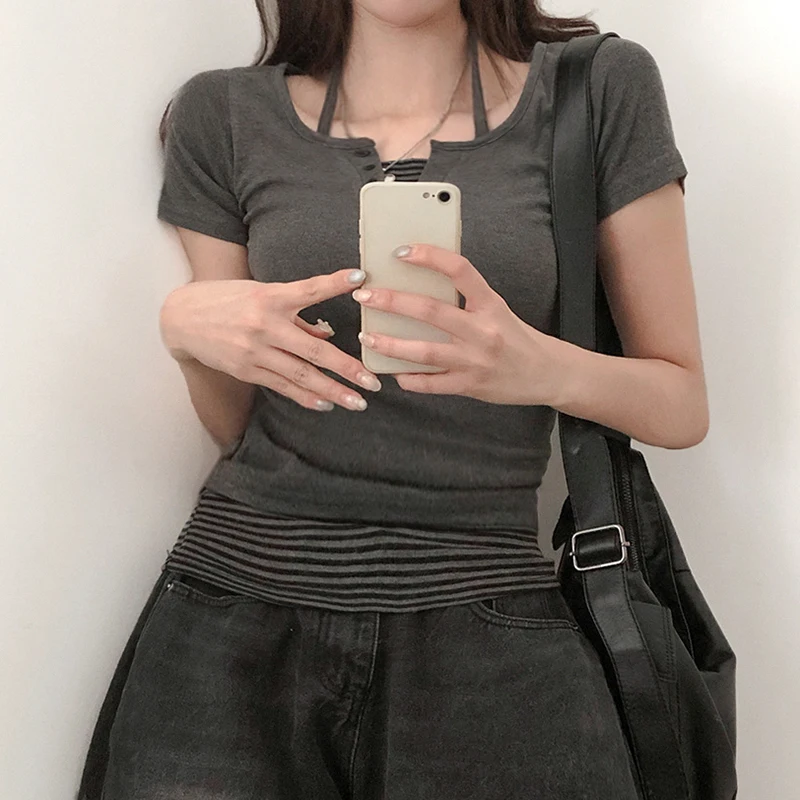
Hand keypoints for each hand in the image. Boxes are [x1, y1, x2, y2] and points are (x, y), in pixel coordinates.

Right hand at [160, 269, 381, 411]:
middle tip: (373, 381)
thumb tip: (328, 334)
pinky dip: (305, 396)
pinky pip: (282, 386)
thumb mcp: (261, 294)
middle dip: (347, 368)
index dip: (334, 282)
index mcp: (270, 297)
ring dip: (332, 390)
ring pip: (301, 374)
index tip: (360, 278)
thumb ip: (295, 314)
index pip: (309, 289)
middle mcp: (264, 325)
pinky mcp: (246, 369)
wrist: (182, 318)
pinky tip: (325, 404)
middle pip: (313, 349)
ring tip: (356, 402)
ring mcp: (254, 351)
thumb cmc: (228, 300)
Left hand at [352, 244, 561, 405]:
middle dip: (392, 302)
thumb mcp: (497, 309)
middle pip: (430, 311)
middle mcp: (483, 331)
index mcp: (490, 304)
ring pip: (424, 352)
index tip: (400, 251)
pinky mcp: (470, 386)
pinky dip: (409, 379)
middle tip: (365, 296)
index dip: (429, 257)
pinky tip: (392, 373)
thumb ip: (466, 299)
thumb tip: (420, 284)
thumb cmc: (516, 338)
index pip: (460, 270)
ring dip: (391, 345)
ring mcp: (475, 361)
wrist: (548, 374)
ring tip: (367, 338)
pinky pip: (431, 385)